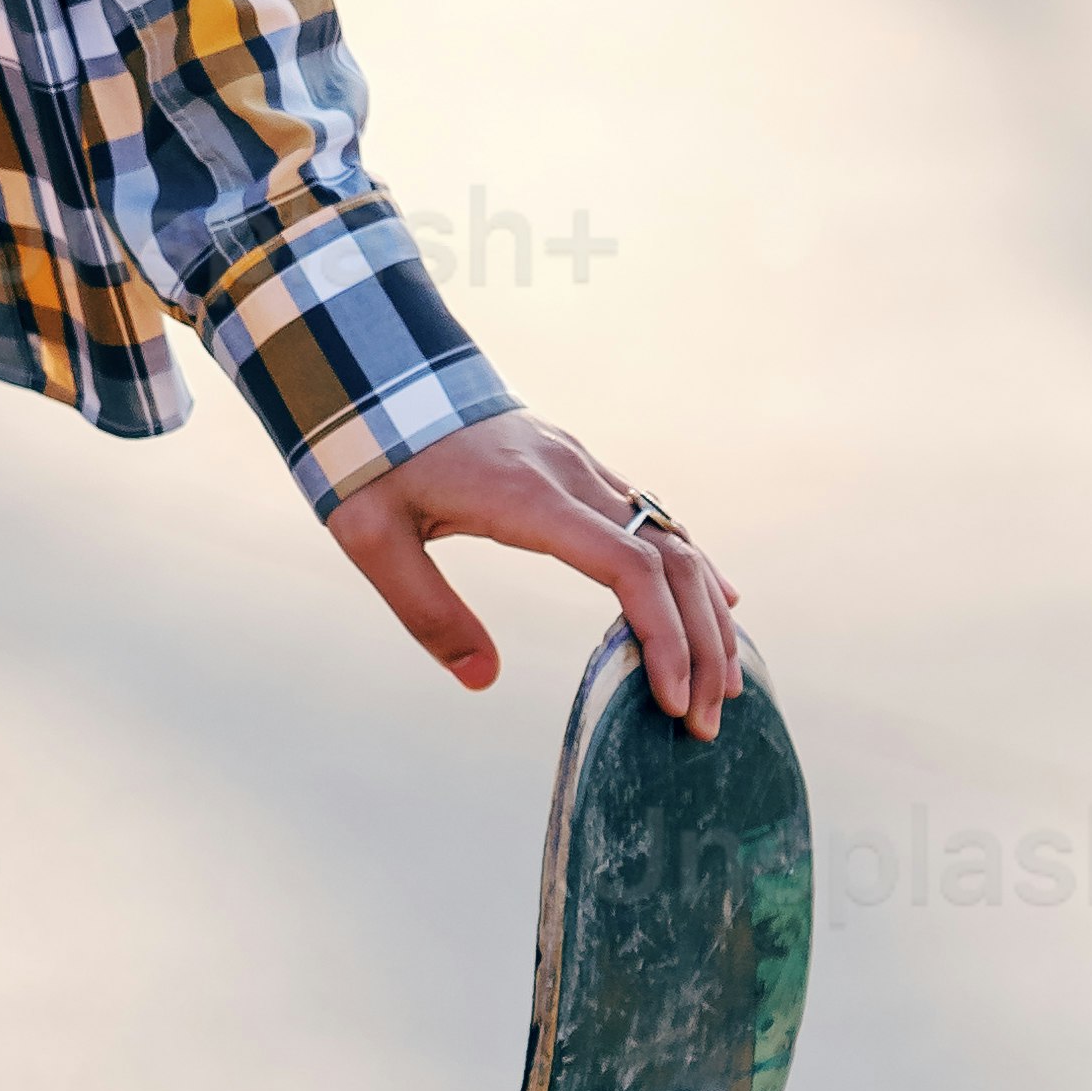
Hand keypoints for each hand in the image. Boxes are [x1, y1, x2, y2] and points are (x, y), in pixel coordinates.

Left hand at [326, 416, 744, 732]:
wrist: (379, 371)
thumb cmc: (370, 458)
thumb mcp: (372, 539)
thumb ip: (426, 611)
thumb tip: (482, 680)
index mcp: (528, 498)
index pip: (628, 566)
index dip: (663, 635)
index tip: (672, 699)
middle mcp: (571, 476)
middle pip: (671, 560)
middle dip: (702, 643)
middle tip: (708, 718)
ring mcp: (581, 465)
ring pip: (674, 538)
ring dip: (707, 612)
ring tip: (722, 684)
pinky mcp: (577, 464)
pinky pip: (654, 520)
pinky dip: (691, 569)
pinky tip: (720, 603)